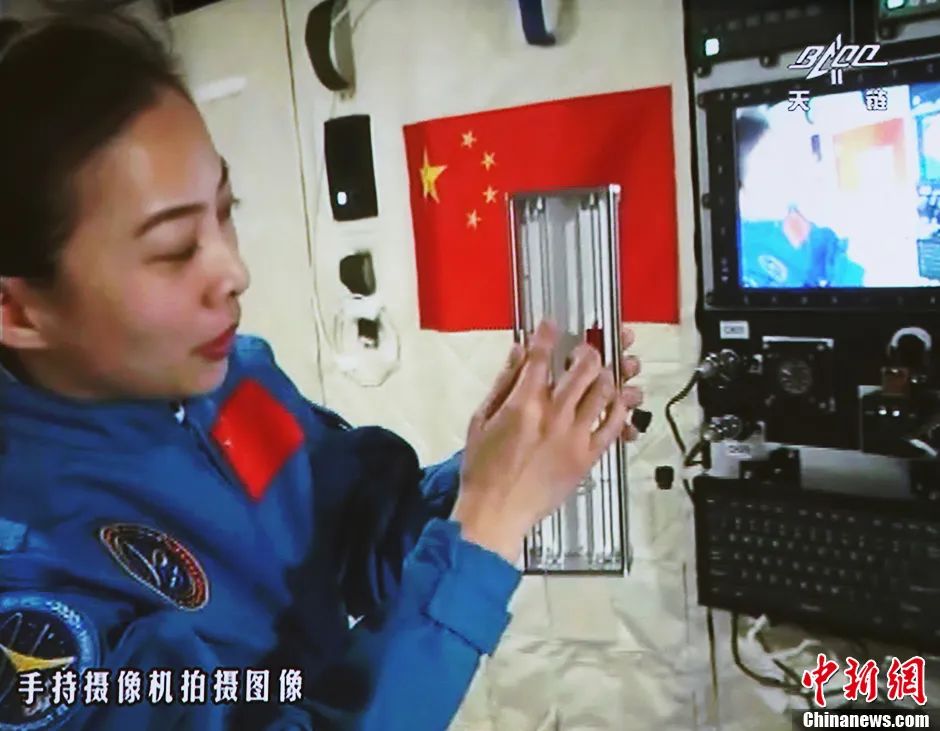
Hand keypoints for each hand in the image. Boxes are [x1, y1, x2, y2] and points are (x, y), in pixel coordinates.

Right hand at [451, 320, 640, 561]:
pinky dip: (620, 407)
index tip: (552, 325)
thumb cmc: (483, 469)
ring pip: (605, 391)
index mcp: (523, 403)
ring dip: (609, 374)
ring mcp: (576, 436)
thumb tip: (518, 352)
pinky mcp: (589, 456)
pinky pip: (614, 425)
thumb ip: (503, 383)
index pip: (541, 356)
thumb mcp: (482, 420)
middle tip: (585, 350)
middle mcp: (554, 414)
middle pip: (584, 367)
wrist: (497, 513)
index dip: (548, 335)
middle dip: (588, 350)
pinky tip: (619, 399)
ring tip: (604, 372)